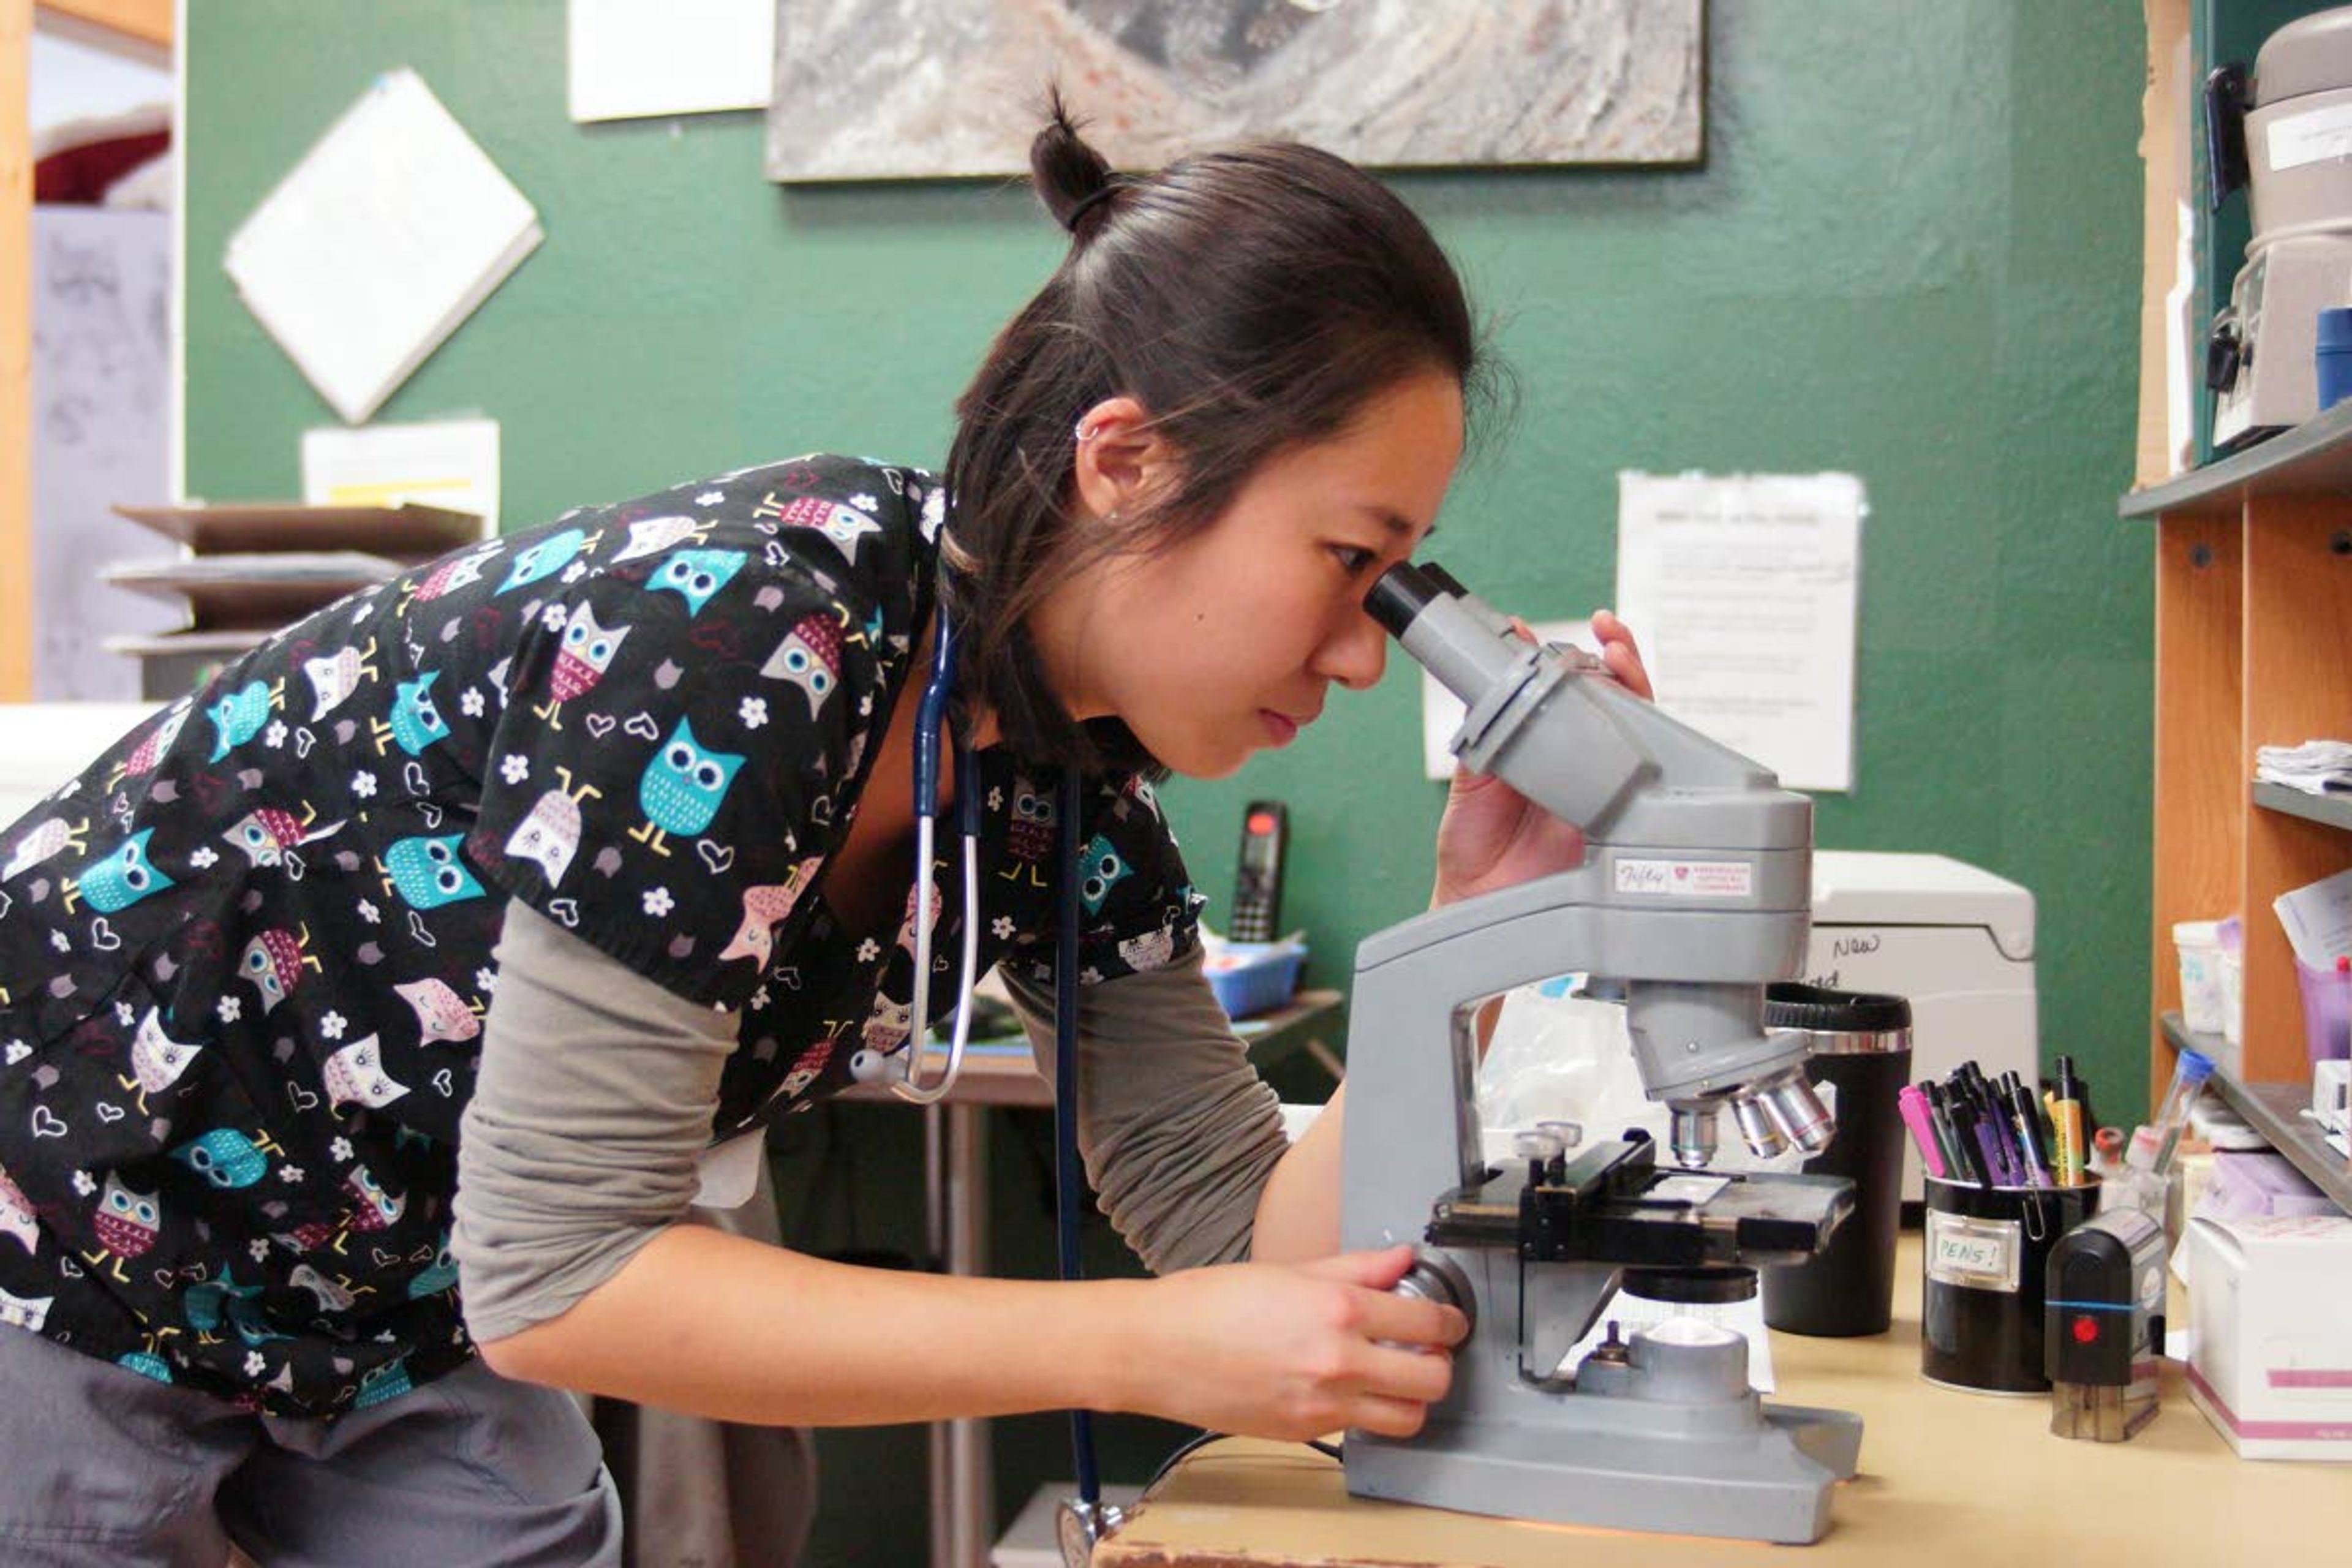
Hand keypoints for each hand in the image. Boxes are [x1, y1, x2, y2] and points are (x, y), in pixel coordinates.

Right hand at [1130, 1246, 1465, 1440]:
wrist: (1157, 1350)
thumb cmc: (1209, 1304)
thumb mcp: (1288, 1270)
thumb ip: (1354, 1268)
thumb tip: (1400, 1261)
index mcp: (1336, 1310)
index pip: (1426, 1322)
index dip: (1449, 1320)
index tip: (1449, 1319)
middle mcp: (1338, 1361)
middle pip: (1431, 1377)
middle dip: (1440, 1362)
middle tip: (1429, 1349)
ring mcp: (1323, 1404)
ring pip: (1407, 1417)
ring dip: (1413, 1397)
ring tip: (1397, 1375)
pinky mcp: (1305, 1430)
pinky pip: (1360, 1428)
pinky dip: (1367, 1411)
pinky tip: (1349, 1386)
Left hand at [1430, 609, 1652, 906]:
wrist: (1478, 901)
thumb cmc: (1474, 846)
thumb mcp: (1472, 778)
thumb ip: (1484, 734)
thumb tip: (1486, 681)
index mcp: (1544, 745)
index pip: (1569, 690)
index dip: (1570, 657)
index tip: (1555, 632)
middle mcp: (1581, 760)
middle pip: (1616, 698)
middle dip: (1618, 656)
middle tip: (1605, 631)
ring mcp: (1604, 785)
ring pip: (1638, 725)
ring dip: (1633, 683)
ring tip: (1617, 653)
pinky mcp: (1619, 815)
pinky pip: (1643, 775)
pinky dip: (1646, 741)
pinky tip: (1632, 711)